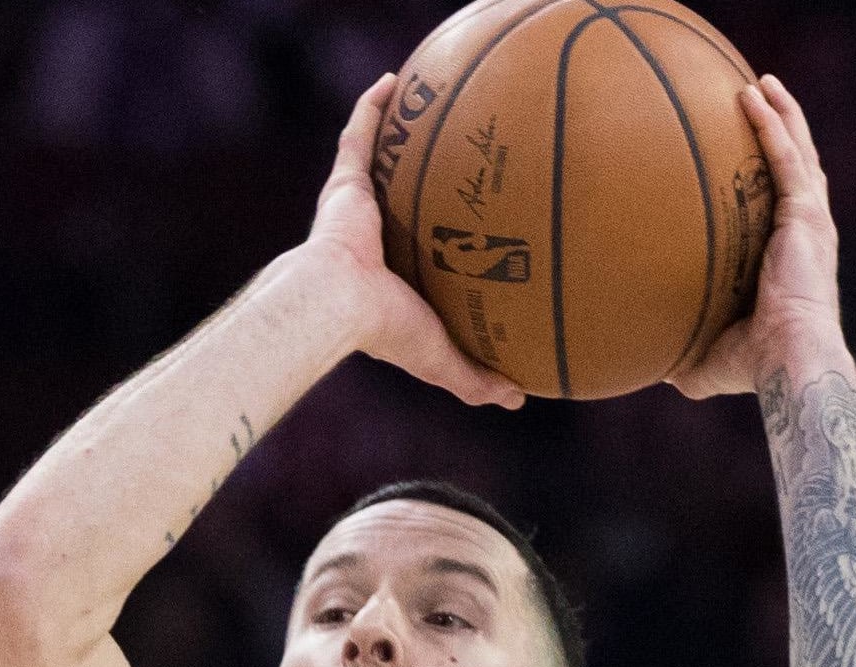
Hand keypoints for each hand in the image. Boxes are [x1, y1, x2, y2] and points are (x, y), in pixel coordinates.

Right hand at [302, 77, 524, 410]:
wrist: (337, 303)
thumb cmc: (384, 332)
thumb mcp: (441, 358)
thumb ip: (475, 378)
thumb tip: (519, 398)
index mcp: (389, 274)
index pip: (414, 250)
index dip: (432, 235)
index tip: (460, 224)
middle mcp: (372, 234)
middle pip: (395, 197)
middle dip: (413, 177)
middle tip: (447, 157)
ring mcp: (356, 205)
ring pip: (377, 160)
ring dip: (391, 131)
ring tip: (419, 102)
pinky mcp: (344, 183)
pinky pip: (358, 134)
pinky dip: (371, 106)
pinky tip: (394, 80)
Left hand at [670, 76, 843, 398]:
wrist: (787, 362)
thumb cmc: (753, 368)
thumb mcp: (706, 360)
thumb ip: (680, 354)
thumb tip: (644, 363)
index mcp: (789, 260)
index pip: (781, 208)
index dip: (771, 180)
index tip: (745, 158)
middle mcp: (804, 234)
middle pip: (795, 168)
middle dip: (781, 131)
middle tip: (758, 101)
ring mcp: (809, 221)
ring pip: (797, 151)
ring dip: (780, 114)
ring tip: (760, 84)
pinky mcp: (805, 215)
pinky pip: (788, 158)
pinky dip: (773, 124)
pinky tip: (754, 95)